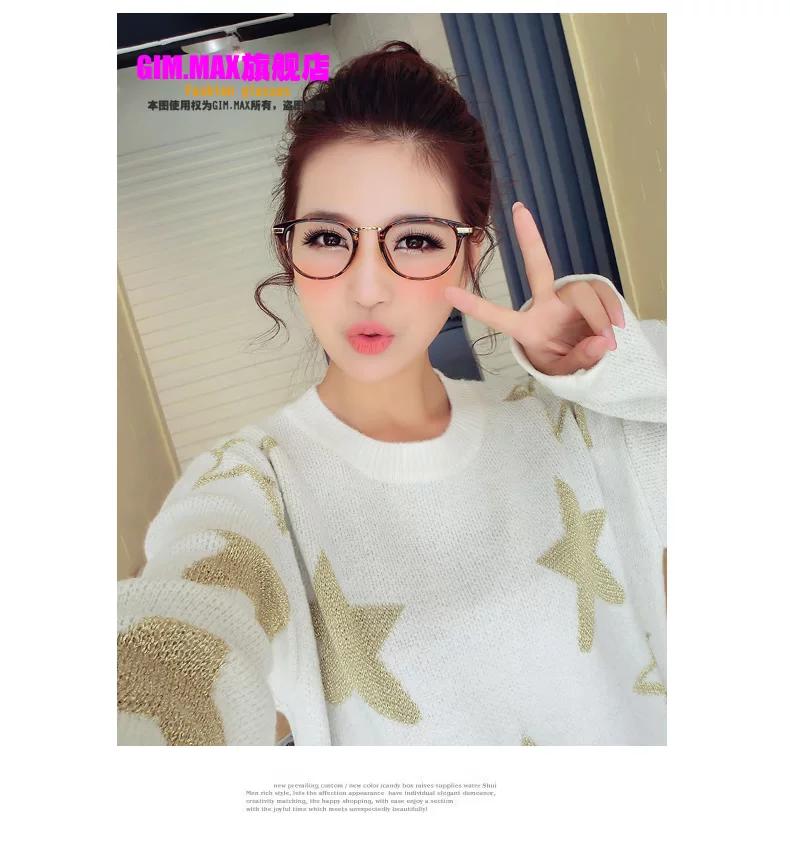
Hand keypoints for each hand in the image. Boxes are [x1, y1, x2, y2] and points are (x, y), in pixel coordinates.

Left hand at [444, 202, 625, 375]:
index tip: (447, 292)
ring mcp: (568, 299)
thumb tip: (601, 342)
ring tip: (609, 339)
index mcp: (528, 328)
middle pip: (539, 269)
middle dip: (529, 239)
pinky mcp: (592, 296)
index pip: (498, 316)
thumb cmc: (566, 366)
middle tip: (519, 210)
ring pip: (582, 290)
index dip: (475, 306)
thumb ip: (579, 360)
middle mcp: (545, 307)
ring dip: (598, 314)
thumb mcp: (565, 374)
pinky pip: (602, 291)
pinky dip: (612, 308)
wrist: (592, 364)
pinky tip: (618, 326)